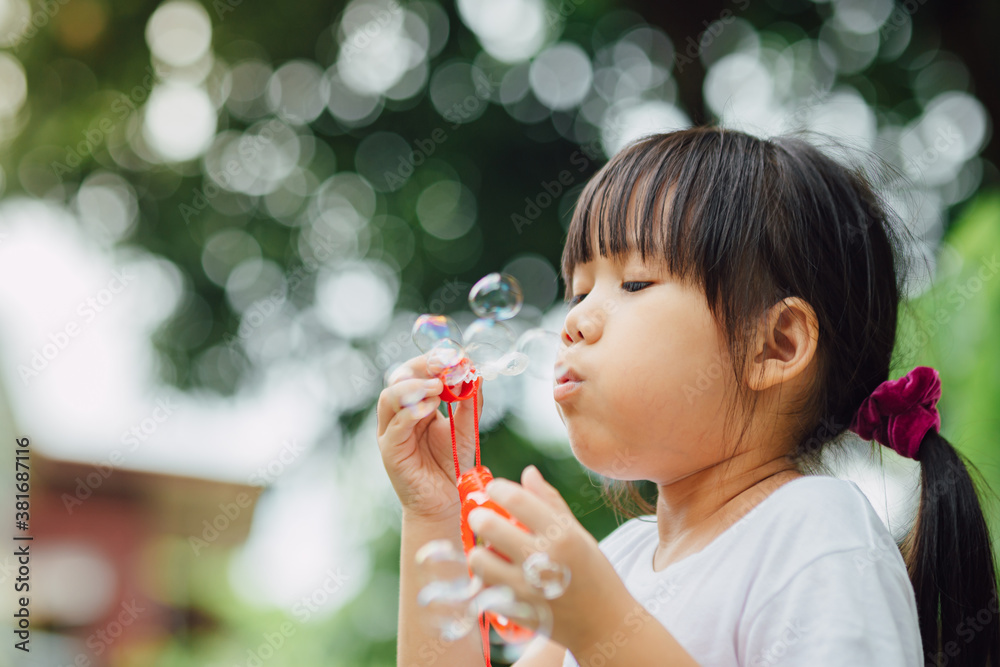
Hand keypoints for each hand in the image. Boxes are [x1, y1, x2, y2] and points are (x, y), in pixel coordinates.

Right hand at [376, 352, 483, 521]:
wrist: (445, 501)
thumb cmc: (452, 465)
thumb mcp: (467, 428)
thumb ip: (470, 402)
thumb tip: (475, 372)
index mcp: (416, 405)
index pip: (416, 372)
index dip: (431, 361)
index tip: (452, 354)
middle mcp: (399, 415)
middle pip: (399, 378)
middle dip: (420, 367)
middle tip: (442, 364)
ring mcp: (391, 432)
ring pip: (390, 397)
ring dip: (413, 386)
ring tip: (437, 386)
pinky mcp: (390, 450)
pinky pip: (396, 425)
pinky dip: (411, 412)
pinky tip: (430, 408)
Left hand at [465, 465, 631, 650]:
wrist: (605, 627)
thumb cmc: (595, 575)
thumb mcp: (579, 534)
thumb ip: (550, 502)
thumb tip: (527, 472)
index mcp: (562, 535)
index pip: (518, 499)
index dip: (499, 489)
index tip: (494, 488)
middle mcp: (543, 560)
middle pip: (489, 525)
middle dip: (480, 516)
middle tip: (483, 518)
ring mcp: (527, 589)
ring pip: (478, 558)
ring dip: (480, 550)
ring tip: (490, 549)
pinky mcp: (516, 612)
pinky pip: (483, 587)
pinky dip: (486, 578)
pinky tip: (497, 574)